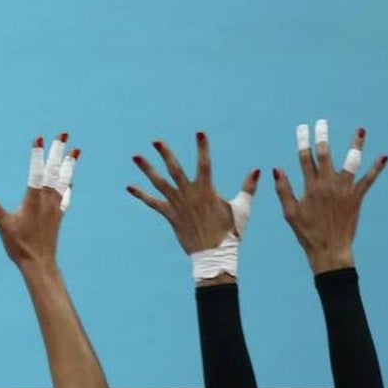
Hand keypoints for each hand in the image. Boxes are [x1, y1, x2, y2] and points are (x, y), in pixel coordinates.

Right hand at [0, 133, 78, 266]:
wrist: (39, 263)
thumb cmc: (19, 246)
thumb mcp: (4, 226)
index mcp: (33, 200)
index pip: (36, 173)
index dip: (37, 155)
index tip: (40, 139)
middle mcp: (47, 201)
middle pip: (54, 171)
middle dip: (58, 151)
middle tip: (63, 133)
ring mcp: (54, 207)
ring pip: (63, 180)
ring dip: (69, 164)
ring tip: (76, 150)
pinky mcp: (57, 216)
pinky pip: (65, 195)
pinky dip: (68, 184)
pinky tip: (70, 180)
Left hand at [128, 132, 258, 254]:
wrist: (214, 254)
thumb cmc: (230, 232)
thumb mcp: (242, 208)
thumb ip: (248, 188)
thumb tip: (258, 170)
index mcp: (207, 190)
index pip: (205, 163)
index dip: (203, 147)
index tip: (199, 133)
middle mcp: (189, 194)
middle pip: (175, 169)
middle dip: (165, 154)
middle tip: (156, 141)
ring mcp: (178, 204)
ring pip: (159, 183)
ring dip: (147, 169)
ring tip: (135, 156)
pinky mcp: (169, 215)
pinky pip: (152, 203)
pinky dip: (141, 195)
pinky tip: (129, 186)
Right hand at [272, 120, 387, 273]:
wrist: (330, 249)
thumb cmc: (307, 233)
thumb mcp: (290, 212)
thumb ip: (283, 189)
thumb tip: (276, 169)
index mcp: (310, 187)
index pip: (305, 158)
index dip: (303, 141)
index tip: (302, 128)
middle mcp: (328, 185)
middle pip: (325, 154)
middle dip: (322, 136)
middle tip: (322, 122)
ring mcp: (344, 190)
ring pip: (351, 162)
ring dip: (356, 144)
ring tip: (360, 130)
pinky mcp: (357, 198)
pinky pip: (369, 179)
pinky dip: (377, 168)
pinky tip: (384, 156)